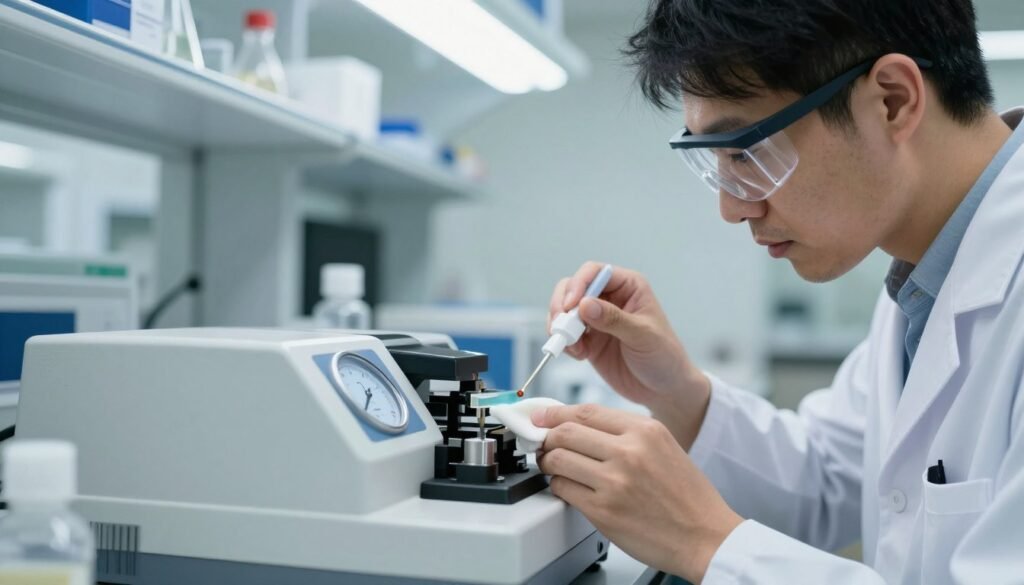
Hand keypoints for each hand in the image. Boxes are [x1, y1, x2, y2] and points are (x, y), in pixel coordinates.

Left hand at [534, 403, 742, 583]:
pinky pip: (563, 489)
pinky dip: (558, 486)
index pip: (585, 411)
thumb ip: (625, 433)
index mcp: (645, 431)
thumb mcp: (663, 446)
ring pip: (557, 459)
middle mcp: (629, 452)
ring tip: (553, 466)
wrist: (706, 536)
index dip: (555, 414)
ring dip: (548, 462)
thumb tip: (579, 424)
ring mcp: (615, 482)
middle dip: (546, 437)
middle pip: (565, 432)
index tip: (542, 417)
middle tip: (543, 443)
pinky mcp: (604, 511)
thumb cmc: (687, 496)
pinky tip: (568, 487)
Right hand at [549, 262, 710, 445]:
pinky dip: (565, 343)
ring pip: (565, 310)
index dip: (578, 285)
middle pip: (573, 288)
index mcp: (628, 287)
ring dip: (561, 327)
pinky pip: (566, 334)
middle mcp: (610, 298)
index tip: (571, 306)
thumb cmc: (664, 357)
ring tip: (571, 345)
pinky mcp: (589, 339)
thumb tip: (584, 305)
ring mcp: (597, 319)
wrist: (664, 390)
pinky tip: (579, 355)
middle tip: (561, 327)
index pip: (595, 272)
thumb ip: (614, 319)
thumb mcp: (642, 336)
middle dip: (562, 306)